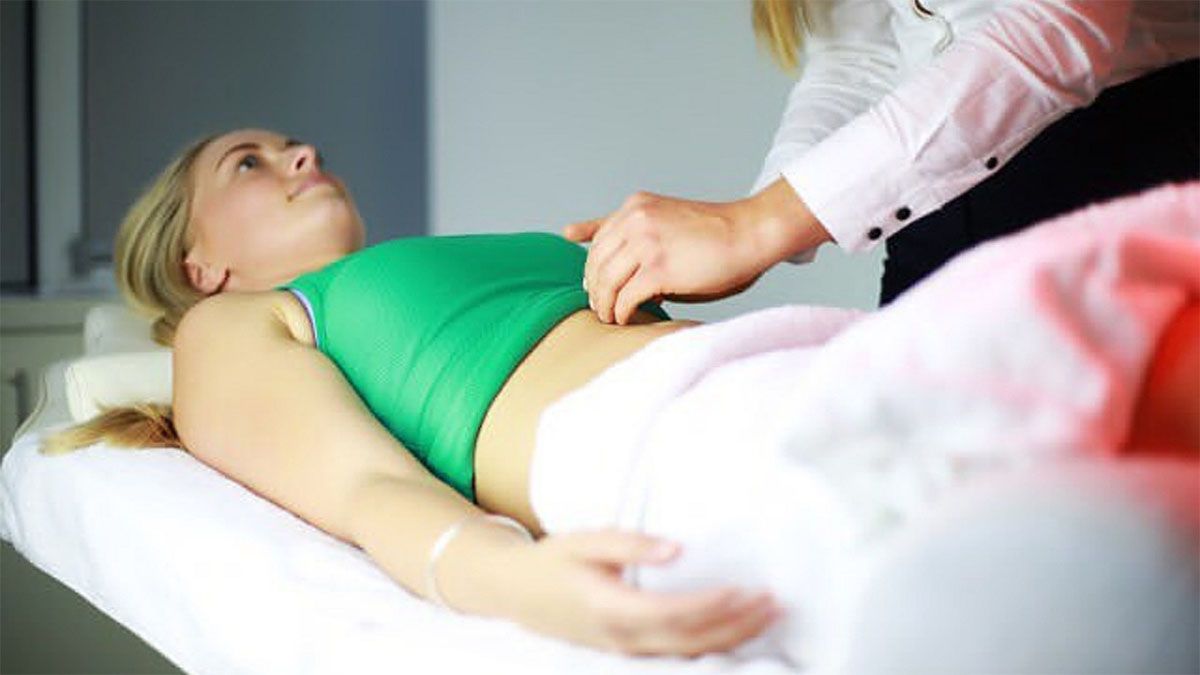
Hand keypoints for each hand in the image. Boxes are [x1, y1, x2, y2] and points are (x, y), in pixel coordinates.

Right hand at [499, 529, 780, 656]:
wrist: (514, 592)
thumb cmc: (552, 561)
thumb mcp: (585, 540)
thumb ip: (630, 543)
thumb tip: (676, 549)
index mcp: (610, 607)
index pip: (671, 613)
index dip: (711, 605)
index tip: (745, 588)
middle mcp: (621, 638)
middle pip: (689, 639)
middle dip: (736, 623)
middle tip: (774, 602)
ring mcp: (625, 651)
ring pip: (687, 653)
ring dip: (732, 637)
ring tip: (768, 616)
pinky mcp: (628, 652)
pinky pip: (676, 655)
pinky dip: (711, 645)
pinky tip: (736, 632)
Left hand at [564, 179, 829, 324]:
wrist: (750, 233)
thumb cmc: (717, 236)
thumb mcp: (669, 225)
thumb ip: (638, 240)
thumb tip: (616, 278)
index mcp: (636, 207)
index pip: (599, 241)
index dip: (592, 269)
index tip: (593, 288)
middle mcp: (636, 220)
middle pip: (596, 263)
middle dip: (595, 290)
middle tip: (601, 309)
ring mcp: (645, 243)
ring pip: (606, 282)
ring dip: (605, 305)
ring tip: (611, 317)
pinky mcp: (658, 269)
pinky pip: (625, 298)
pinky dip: (621, 313)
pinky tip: (626, 320)